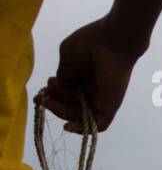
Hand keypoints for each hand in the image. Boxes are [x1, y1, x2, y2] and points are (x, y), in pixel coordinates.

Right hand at [34, 17, 142, 133]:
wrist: (110, 41)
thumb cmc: (90, 43)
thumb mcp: (68, 59)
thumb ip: (63, 75)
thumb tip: (57, 88)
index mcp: (81, 77)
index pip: (65, 94)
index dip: (52, 95)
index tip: (43, 91)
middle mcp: (91, 89)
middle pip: (70, 106)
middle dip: (54, 105)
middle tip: (43, 99)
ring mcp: (100, 98)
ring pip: (80, 116)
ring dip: (62, 113)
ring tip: (50, 103)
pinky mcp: (109, 106)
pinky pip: (99, 124)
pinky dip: (83, 129)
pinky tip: (68, 126)